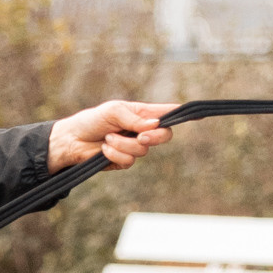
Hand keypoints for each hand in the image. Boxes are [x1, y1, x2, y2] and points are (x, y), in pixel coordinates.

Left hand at [47, 101, 175, 170]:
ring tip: (108, 138)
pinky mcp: (124, 161)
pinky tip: (104, 149)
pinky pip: (129, 161)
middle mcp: (142, 131)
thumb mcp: (113, 112)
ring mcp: (134, 147)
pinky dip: (116, 154)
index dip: (184, 114)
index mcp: (143, 114)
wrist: (72, 140)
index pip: (168, 113)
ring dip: (123, 144)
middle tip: (140, 136)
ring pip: (144, 150)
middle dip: (154, 137)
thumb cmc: (93, 120)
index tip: (199, 116)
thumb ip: (134, 118)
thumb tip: (154, 125)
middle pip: (164, 135)